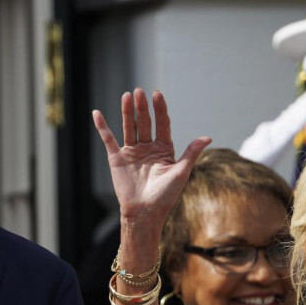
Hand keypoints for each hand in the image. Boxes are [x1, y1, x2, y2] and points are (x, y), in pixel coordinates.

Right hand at [92, 88, 210, 228]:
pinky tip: (97, 113)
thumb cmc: (165, 196)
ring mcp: (132, 152)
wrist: (144, 213)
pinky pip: (109, 140)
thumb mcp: (181, 172)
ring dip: (126, 112)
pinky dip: (102, 127)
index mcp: (164, 149)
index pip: (162, 124)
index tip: (157, 95)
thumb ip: (191, 153)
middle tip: (139, 92)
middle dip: (142, 107)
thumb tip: (208, 137)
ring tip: (127, 95)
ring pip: (129, 127)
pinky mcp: (117, 159)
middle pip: (145, 122)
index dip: (160, 109)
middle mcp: (147, 148)